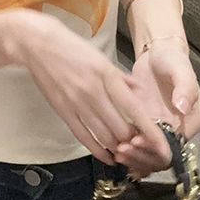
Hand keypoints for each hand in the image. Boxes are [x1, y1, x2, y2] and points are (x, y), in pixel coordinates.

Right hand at [12, 12, 169, 166]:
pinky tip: (107, 156)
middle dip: (135, 143)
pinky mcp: (63, 111)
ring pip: (105, 136)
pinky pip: (84, 137)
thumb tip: (138, 89)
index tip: (162, 147)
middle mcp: (94, 92)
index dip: (151, 132)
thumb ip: (119, 76)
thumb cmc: (70, 46)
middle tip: (141, 146)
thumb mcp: (99, 56)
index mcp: (106, 75)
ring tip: (126, 151)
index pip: (134, 110)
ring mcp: (77, 103)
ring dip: (118, 148)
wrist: (37, 44)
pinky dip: (98, 150)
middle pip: (121, 129)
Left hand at [114, 39, 199, 178]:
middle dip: (142, 156)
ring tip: (116, 149)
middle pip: (160, 156)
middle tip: (122, 148)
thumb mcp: (181, 71)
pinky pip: (137, 146)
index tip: (137, 140)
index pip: (175, 146)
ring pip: (148, 155)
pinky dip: (128, 151)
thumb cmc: (172, 61)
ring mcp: (158, 129)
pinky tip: (113, 148)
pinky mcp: (143, 125)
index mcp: (190, 122)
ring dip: (134, 157)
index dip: (156, 148)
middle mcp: (176, 131)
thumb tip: (183, 107)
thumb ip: (185, 89)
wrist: (156, 54)